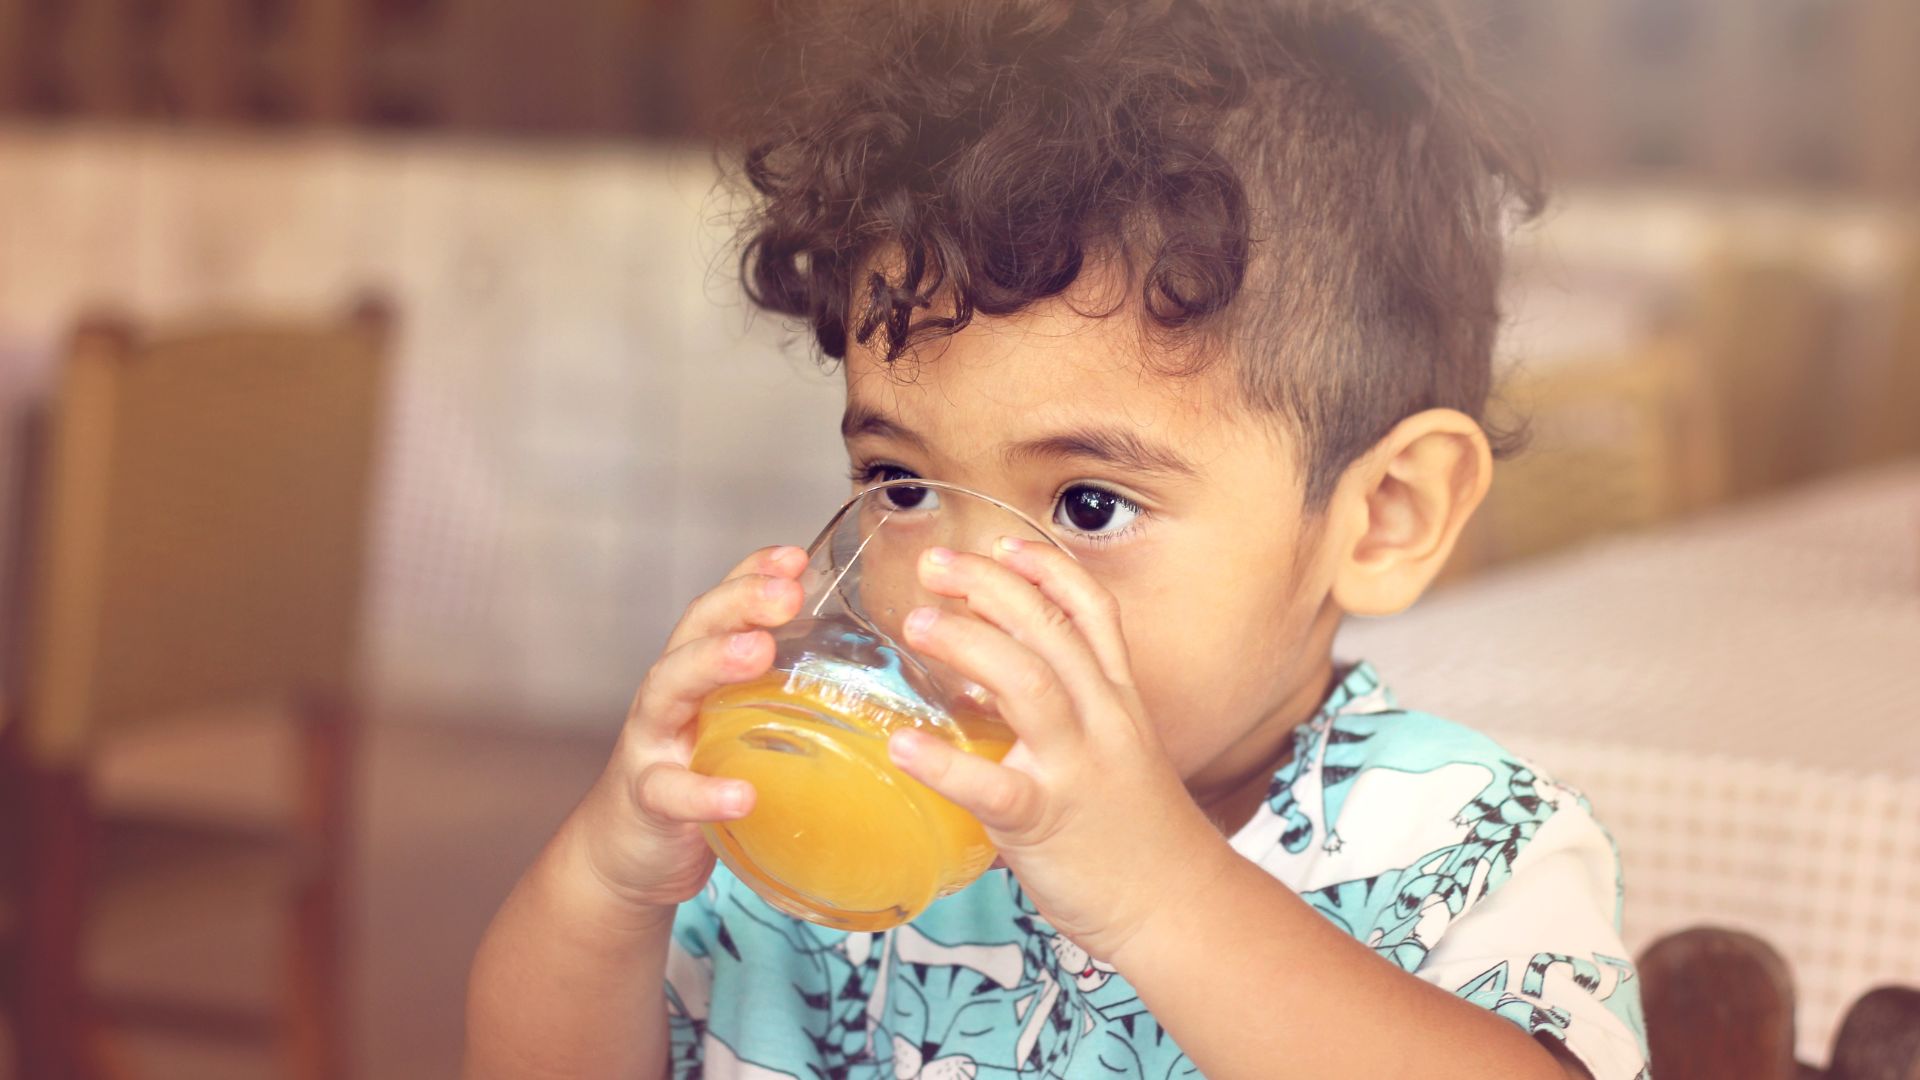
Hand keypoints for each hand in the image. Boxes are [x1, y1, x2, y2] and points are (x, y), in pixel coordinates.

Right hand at [570, 545, 806, 917]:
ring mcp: (652, 744)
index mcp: (699, 672)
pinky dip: (704, 793)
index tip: (795, 556)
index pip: (722, 608)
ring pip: (670, 688)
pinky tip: (740, 795)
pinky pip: (671, 792)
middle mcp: (670, 695)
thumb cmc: (698, 778)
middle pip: (695, 630)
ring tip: (757, 652)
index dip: (752, 575)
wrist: (630, 853)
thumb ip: (783, 700)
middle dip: (739, 603)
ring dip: (713, 663)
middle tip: (786, 593)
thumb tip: (877, 683)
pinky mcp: (647, 801)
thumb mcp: (738, 727)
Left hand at [888, 538, 1231, 961]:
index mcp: (1119, 702)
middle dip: (992, 587)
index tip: (1001, 543)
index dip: (1047, 569)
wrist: (1180, 909)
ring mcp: (1078, 770)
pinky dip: (946, 764)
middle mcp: (1104, 722)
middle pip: (1050, 631)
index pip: (1091, 613)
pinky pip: (993, 788)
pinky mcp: (1048, 823)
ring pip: (1029, 685)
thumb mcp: (1118, 753)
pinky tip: (904, 746)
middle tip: (934, 566)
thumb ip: (1067, 714)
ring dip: (969, 644)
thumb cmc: (1137, 834)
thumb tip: (988, 683)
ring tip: (916, 623)